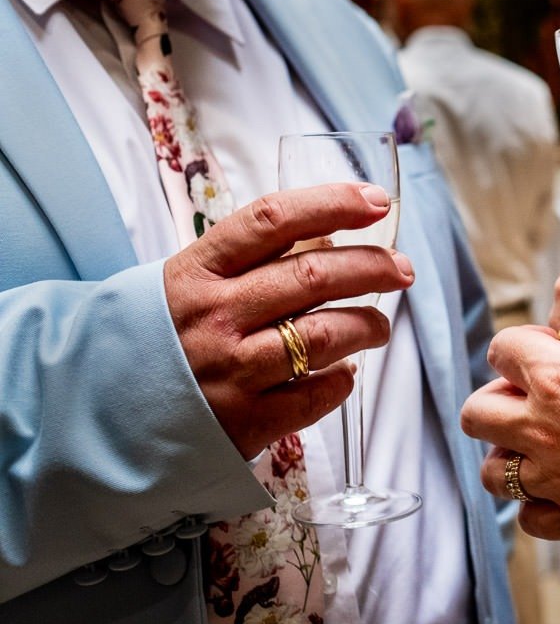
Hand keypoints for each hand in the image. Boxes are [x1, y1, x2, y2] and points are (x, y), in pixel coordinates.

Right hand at [163, 183, 412, 457]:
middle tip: (402, 269)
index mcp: (196, 271)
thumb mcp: (185, 285)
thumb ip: (247, 262)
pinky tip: (345, 374)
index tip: (378, 201)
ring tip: (380, 327)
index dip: (333, 204)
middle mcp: (214, 316)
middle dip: (372, 267)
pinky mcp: (242, 422)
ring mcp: (229, 370)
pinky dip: (341, 382)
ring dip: (368, 326)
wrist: (95, 417)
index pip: (274, 220)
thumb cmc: (158, 340)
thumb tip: (331, 238)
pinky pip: (313, 396)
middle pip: (313, 277)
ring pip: (324, 336)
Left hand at [461, 325, 559, 538]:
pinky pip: (528, 517)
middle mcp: (545, 429)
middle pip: (476, 412)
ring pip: (492, 472)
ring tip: (541, 448)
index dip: (520, 348)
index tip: (541, 353)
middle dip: (497, 400)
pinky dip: (538, 504)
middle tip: (530, 400)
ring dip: (509, 455)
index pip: (501, 350)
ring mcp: (556, 478)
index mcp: (558, 377)